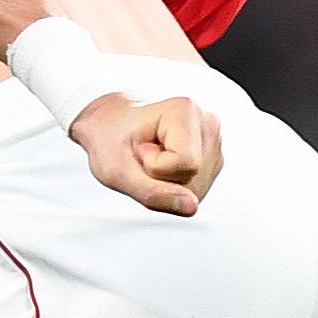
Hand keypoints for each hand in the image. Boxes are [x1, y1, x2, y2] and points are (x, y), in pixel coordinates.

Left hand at [70, 92, 222, 214]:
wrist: (105, 124)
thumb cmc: (106, 138)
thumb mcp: (115, 169)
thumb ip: (152, 192)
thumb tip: (191, 206)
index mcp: (186, 110)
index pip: (185, 164)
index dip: (154, 166)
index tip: (138, 148)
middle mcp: (206, 123)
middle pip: (193, 179)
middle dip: (161, 177)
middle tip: (142, 154)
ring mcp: (212, 142)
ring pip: (196, 188)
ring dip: (167, 181)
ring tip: (150, 156)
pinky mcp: (211, 159)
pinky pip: (195, 189)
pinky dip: (173, 183)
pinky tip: (162, 162)